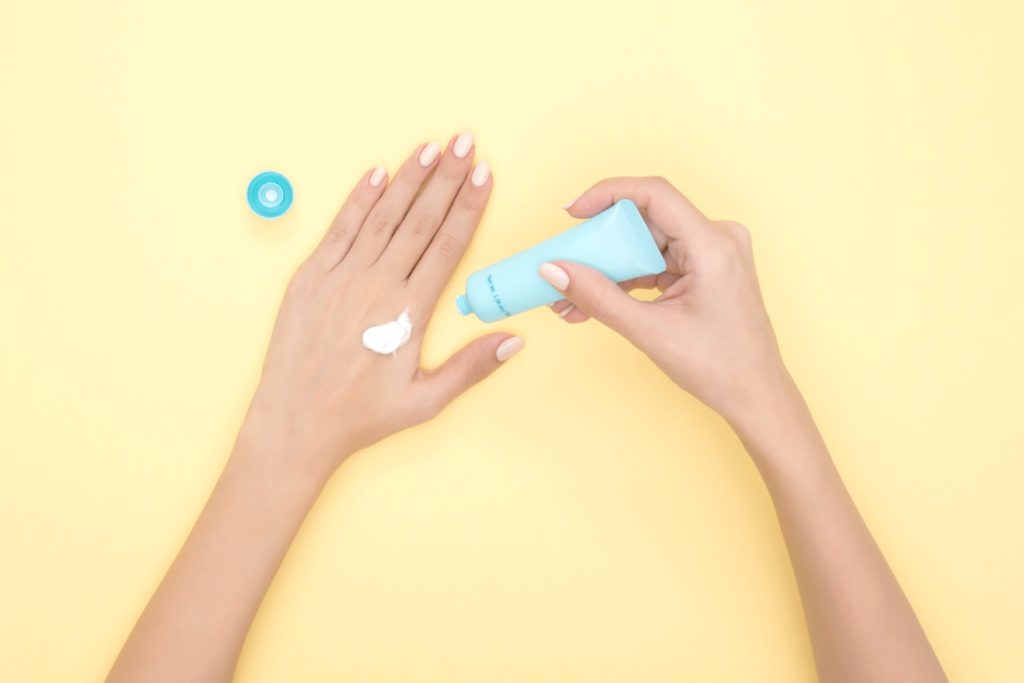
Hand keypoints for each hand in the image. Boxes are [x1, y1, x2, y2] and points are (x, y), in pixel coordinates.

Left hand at [243, 133, 522, 476]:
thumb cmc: (361, 416)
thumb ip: (471, 367)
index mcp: (408, 312)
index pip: (447, 245)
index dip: (468, 206)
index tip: (485, 175)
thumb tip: (515, 340)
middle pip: (419, 220)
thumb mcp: (426, 401)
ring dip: (408, 179)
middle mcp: (376, 286)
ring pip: (382, 216)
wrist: (295, 423)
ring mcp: (340, 278)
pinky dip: (358, 199)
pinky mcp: (309, 278)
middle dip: (446, 178)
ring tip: (430, 147)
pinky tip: (377, 173)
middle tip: (465, 142)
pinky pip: (339, 229)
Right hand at [542, 176, 787, 427]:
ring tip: (570, 297)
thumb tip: (555, 270)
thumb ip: (598, 297)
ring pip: (647, 244)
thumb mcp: (650, 331)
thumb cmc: (720, 367)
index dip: (608, 194)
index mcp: (713, 245)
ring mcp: (714, 254)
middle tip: (564, 265)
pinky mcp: (706, 269)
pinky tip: (595, 301)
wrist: (755, 396)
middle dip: (600, 245)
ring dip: (609, 268)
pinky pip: (657, 262)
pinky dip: (628, 280)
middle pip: (646, 221)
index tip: (573, 212)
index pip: (654, 194)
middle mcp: (718, 239)